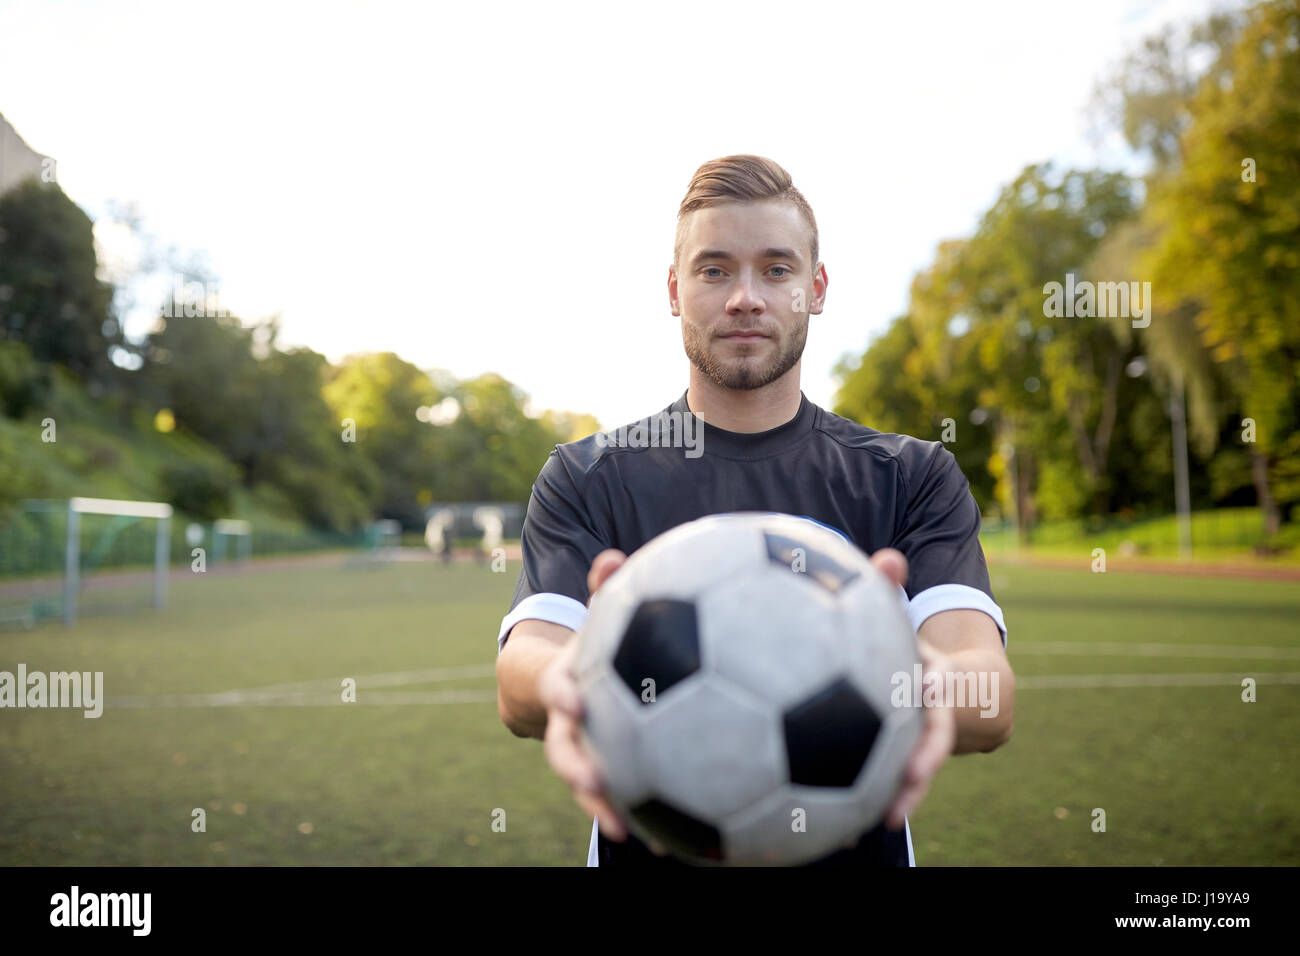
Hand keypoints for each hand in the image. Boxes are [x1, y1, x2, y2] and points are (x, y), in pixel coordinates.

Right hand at [538, 548, 639, 844]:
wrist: (562, 685)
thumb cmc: (594, 644)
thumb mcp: (597, 615)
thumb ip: (604, 589)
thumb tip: (613, 557)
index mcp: (567, 685)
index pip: (556, 690)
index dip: (562, 696)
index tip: (574, 701)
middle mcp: (569, 725)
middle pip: (564, 750)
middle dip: (575, 768)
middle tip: (592, 782)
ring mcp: (586, 753)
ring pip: (587, 787)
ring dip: (604, 809)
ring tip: (630, 833)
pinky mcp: (608, 774)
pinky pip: (624, 801)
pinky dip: (645, 821)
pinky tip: (675, 847)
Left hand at [870, 548, 957, 829]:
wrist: (954, 688)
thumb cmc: (913, 650)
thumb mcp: (904, 622)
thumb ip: (893, 592)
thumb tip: (889, 557)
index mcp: (933, 684)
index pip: (939, 695)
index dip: (935, 703)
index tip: (927, 706)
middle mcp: (932, 718)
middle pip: (933, 747)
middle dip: (922, 768)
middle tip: (907, 789)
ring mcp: (919, 743)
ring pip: (914, 774)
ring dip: (901, 795)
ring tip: (882, 821)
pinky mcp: (898, 760)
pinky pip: (884, 781)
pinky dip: (866, 797)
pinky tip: (832, 821)